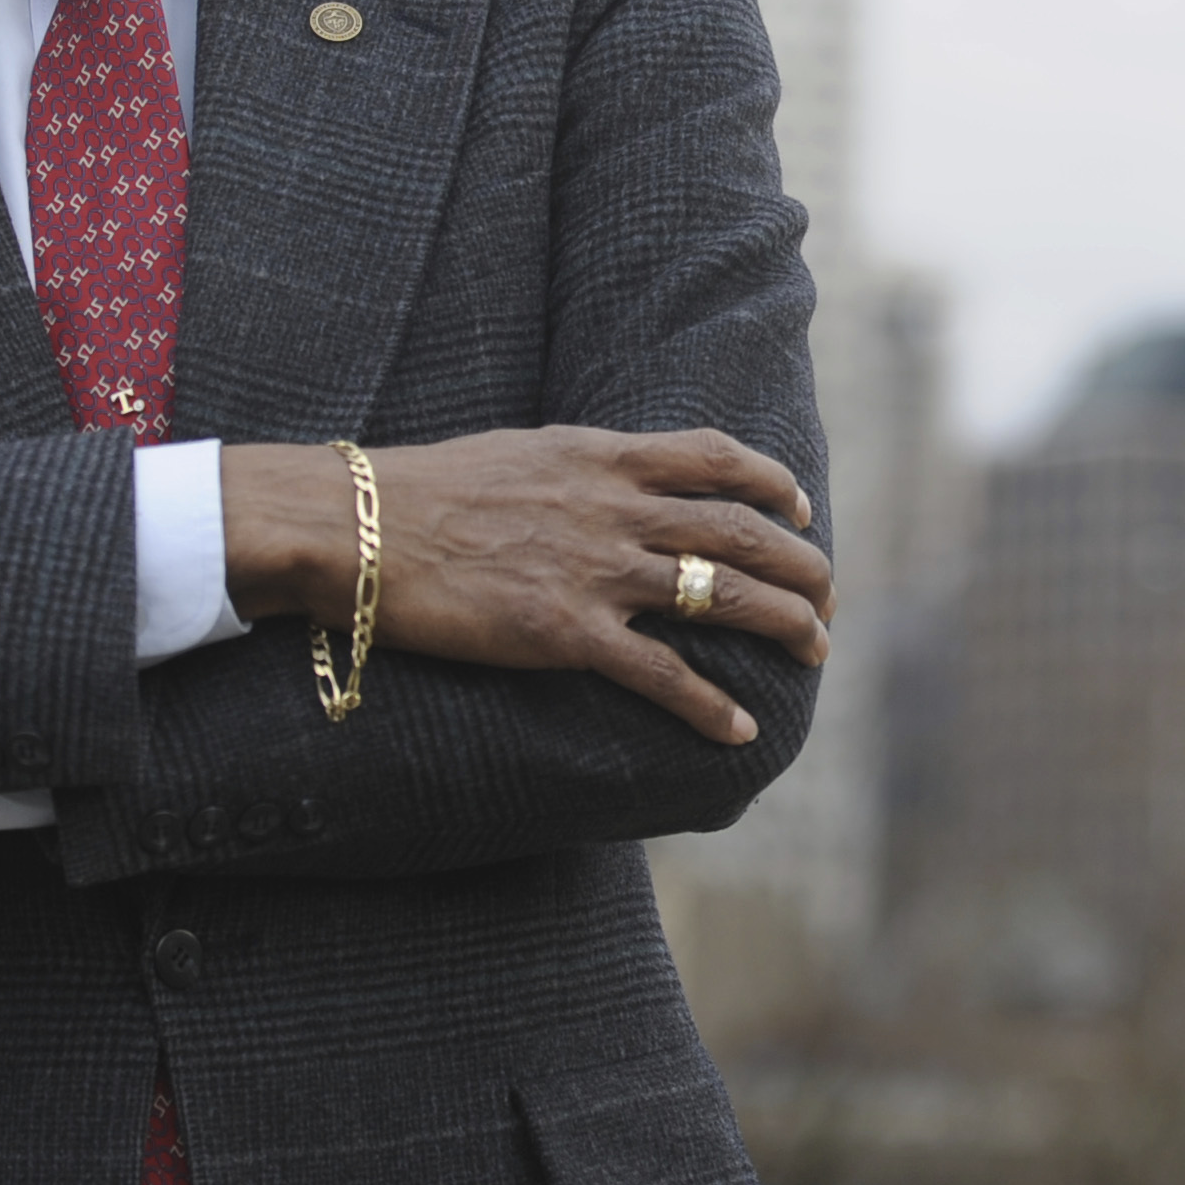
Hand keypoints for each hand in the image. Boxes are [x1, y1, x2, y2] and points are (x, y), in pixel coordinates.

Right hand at [225, 428, 828, 744]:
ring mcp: (596, 570)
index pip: (716, 458)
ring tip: (816, 651)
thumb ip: (575, 471)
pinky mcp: (566, 631)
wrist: (358, 527)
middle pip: (741, 530)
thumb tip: (602, 483)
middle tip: (827, 599)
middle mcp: (614, 507)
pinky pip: (662, 673)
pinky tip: (738, 729)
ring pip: (724, 596)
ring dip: (783, 625)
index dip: (772, 485)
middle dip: (800, 567)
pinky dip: (710, 706)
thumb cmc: (419, 492)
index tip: (801, 512)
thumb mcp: (516, 455)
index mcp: (601, 457)